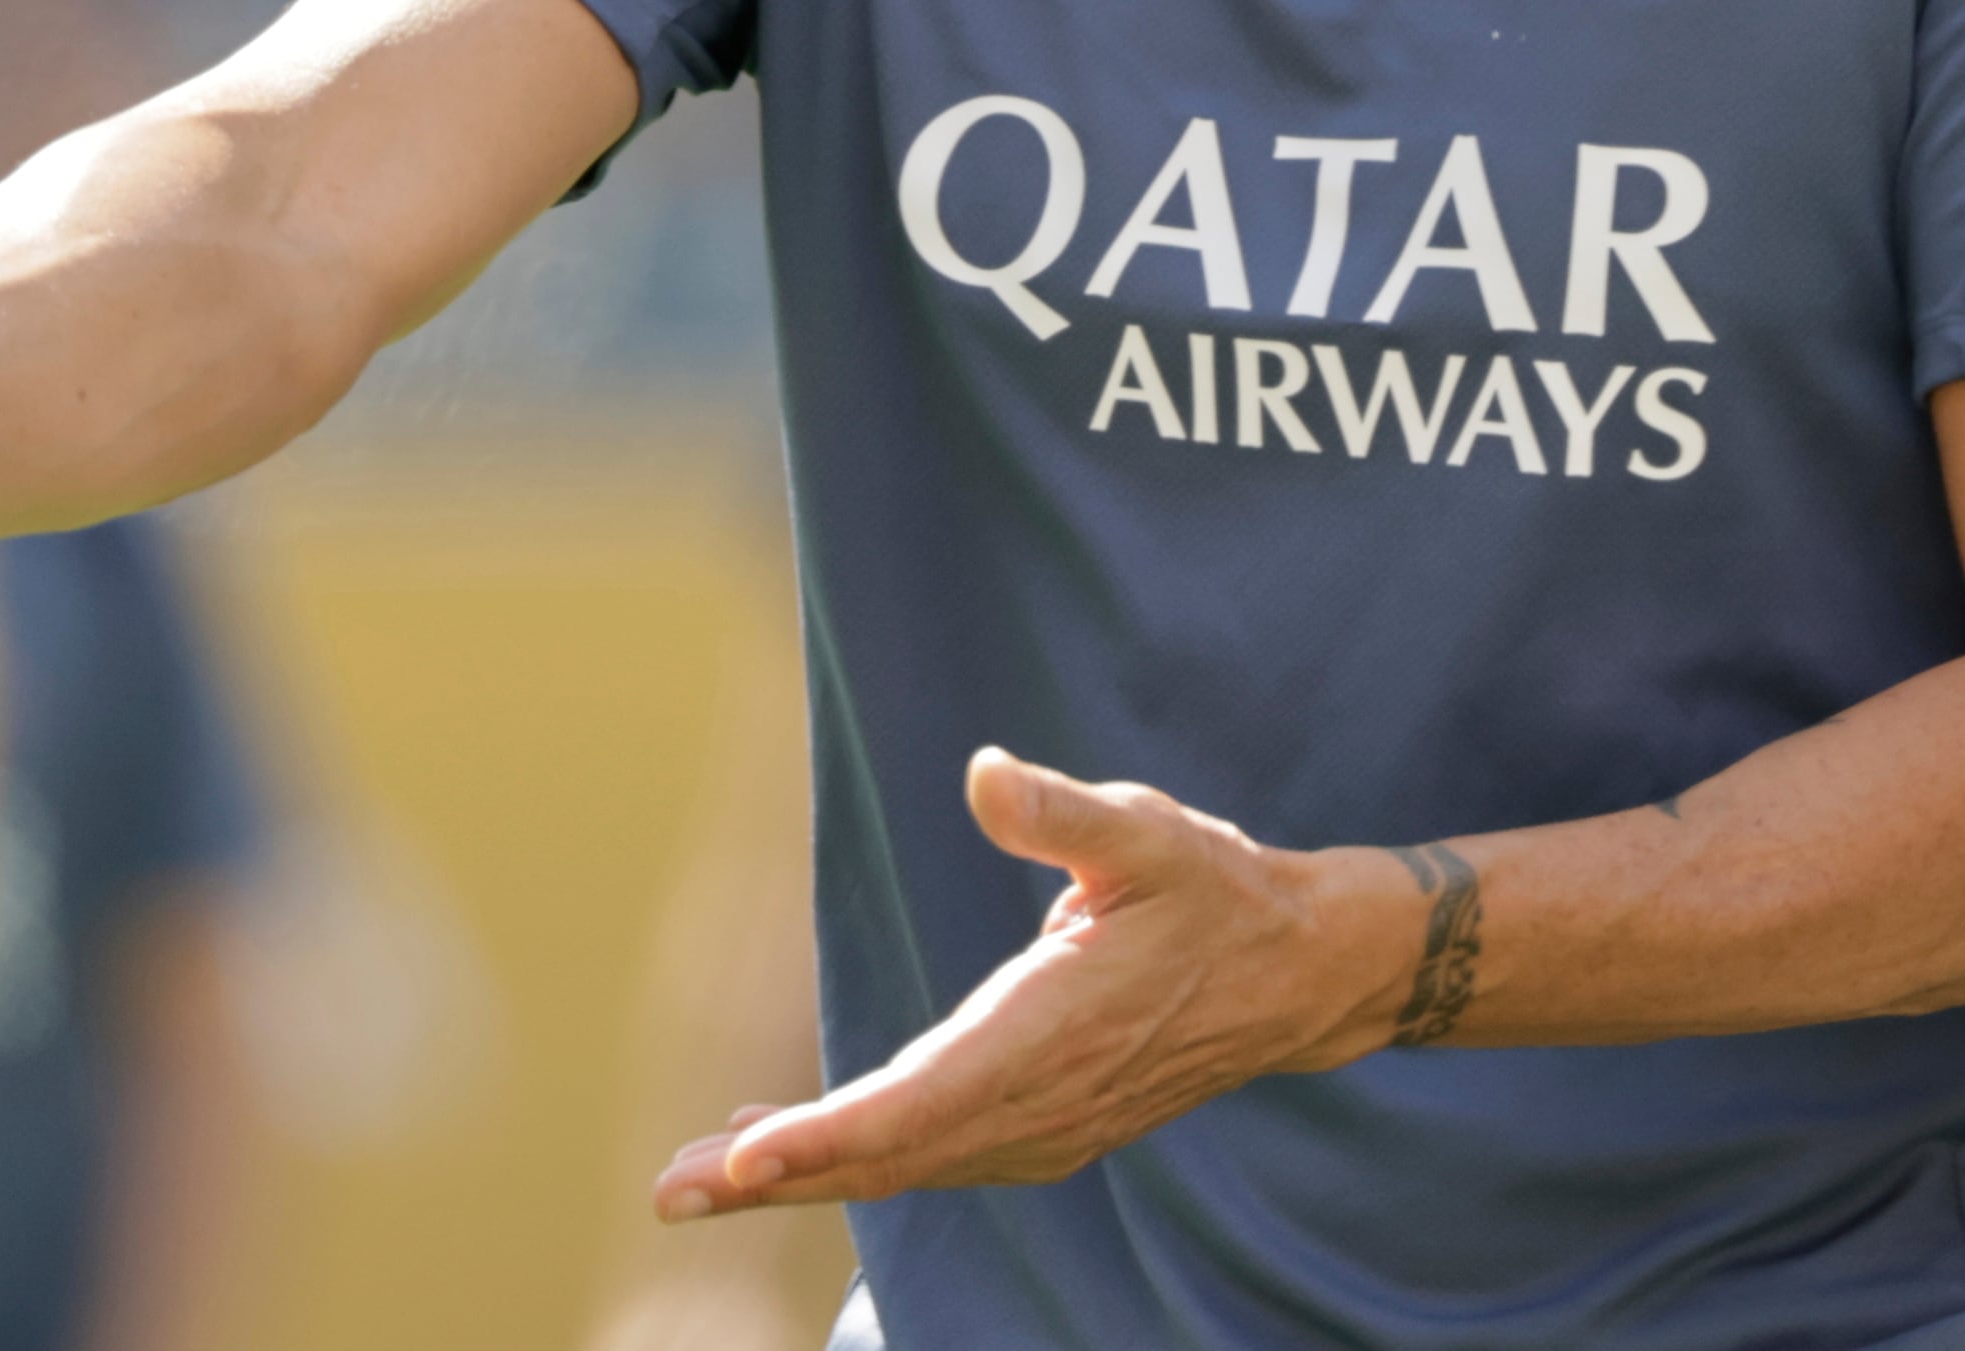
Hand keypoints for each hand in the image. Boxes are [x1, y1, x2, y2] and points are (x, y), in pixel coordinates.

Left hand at [649, 748, 1416, 1217]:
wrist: (1293, 975)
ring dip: (803, 1174)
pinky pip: (930, 1155)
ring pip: (904, 1164)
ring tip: (699, 1178)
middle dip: (776, 1177)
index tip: (745, 1160)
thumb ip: (1064, 811)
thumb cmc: (1211, 891)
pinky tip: (787, 1148)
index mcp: (1050, 1034)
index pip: (920, 1102)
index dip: (827, 1135)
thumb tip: (986, 772)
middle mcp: (1039, 1101)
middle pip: (890, 1154)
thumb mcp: (1148, 831)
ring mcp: (1042, 1127)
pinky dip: (855, 1158)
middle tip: (671, 1192)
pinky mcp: (1042, 1128)